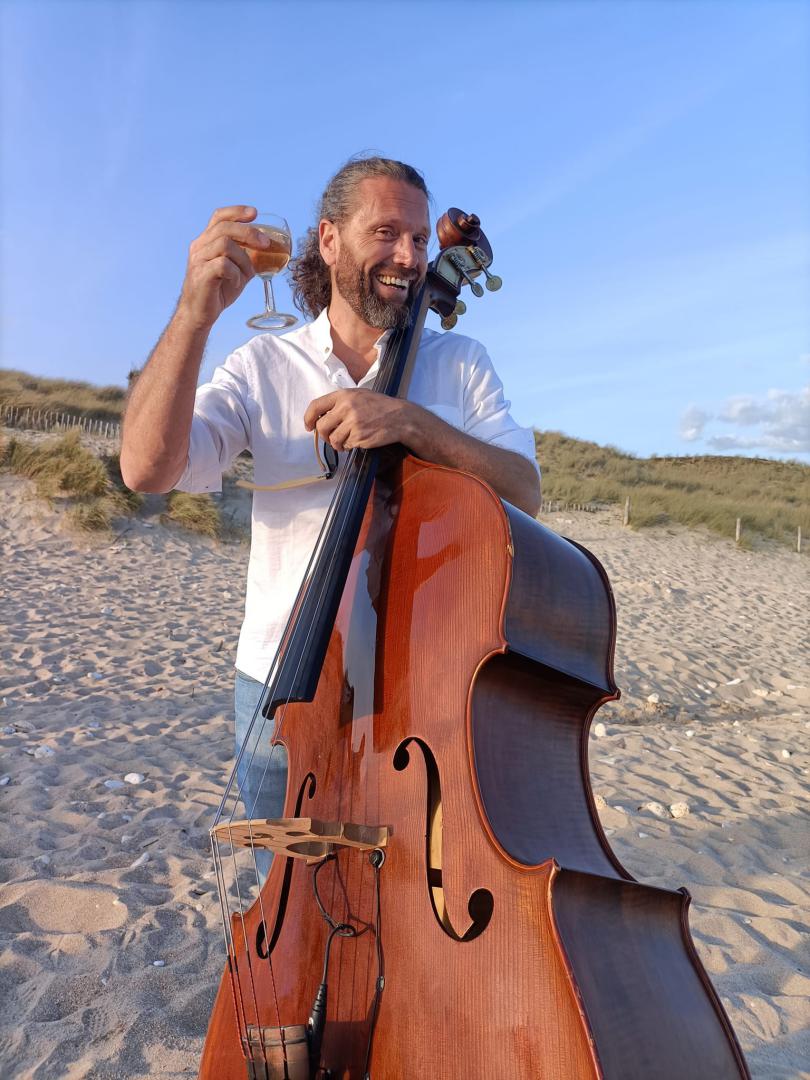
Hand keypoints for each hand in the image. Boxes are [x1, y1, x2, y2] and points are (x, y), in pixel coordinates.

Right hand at [177, 206, 270, 329]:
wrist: (199, 313)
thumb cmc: (217, 291)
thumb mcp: (235, 269)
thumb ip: (246, 257)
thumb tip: (268, 249)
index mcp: (206, 241)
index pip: (219, 217)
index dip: (237, 211)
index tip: (254, 213)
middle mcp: (200, 246)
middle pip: (225, 227)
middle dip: (249, 233)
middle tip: (265, 244)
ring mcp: (198, 259)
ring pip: (225, 244)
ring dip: (243, 259)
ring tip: (246, 274)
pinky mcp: (201, 275)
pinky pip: (223, 264)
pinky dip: (236, 273)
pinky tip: (237, 283)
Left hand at [304, 389, 416, 451]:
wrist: (400, 417)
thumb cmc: (379, 406)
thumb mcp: (359, 396)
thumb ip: (340, 404)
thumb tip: (322, 417)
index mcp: (344, 395)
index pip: (316, 406)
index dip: (308, 418)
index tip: (308, 426)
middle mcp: (346, 408)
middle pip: (321, 427)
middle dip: (323, 436)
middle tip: (330, 438)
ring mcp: (352, 423)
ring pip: (333, 439)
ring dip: (337, 443)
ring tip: (347, 440)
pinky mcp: (359, 436)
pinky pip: (346, 445)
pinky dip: (350, 445)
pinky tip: (359, 440)